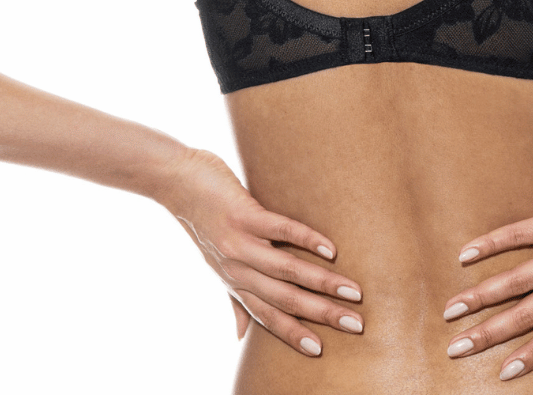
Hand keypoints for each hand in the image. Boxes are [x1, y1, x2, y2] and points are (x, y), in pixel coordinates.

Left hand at [156, 147, 364, 356]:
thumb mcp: (216, 265)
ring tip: (353, 290)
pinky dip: (306, 240)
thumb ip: (234, 299)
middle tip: (356, 324)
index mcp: (235, 282)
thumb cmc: (202, 219)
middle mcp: (237, 269)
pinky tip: (330, 249)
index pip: (268, 316)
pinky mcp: (243, 214)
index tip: (322, 350)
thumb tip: (240, 337)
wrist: (176, 182)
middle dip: (322, 313)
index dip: (294, 334)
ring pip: (286, 269)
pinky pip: (280, 229)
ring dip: (323, 282)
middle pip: (284, 298)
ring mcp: (239, 242)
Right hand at [442, 148, 532, 380]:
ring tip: (452, 308)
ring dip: (482, 295)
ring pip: (520, 280)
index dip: (532, 354)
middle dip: (491, 333)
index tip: (502, 374)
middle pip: (531, 313)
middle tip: (456, 347)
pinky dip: (492, 244)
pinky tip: (465, 254)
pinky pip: (520, 234)